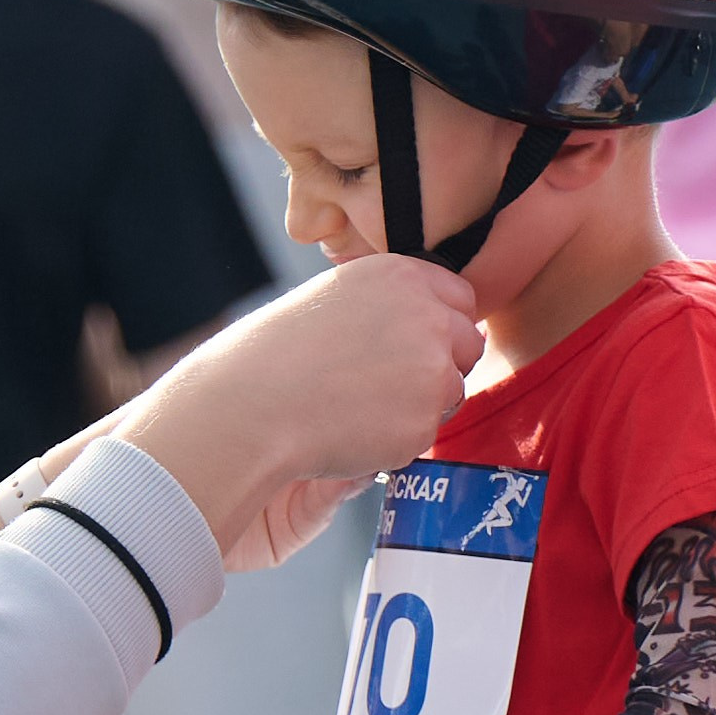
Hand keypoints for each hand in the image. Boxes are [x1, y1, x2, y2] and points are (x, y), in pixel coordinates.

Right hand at [115, 257, 480, 553]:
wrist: (248, 407)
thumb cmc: (275, 356)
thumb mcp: (334, 302)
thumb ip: (387, 306)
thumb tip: (437, 326)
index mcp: (401, 275)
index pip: (460, 298)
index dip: (436, 326)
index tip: (402, 347)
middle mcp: (426, 314)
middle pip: (467, 344)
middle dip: (437, 366)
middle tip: (379, 384)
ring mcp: (430, 368)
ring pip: (450, 392)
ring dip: (416, 405)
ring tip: (355, 407)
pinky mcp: (424, 420)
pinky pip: (426, 434)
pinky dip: (396, 440)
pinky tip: (350, 430)